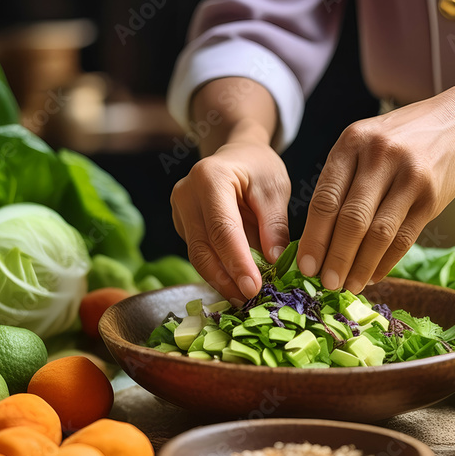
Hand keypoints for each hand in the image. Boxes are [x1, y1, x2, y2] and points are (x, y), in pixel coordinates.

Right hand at [171, 137, 291, 300]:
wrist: (236, 154)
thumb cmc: (258, 168)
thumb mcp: (275, 189)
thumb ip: (274, 225)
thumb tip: (274, 262)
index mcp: (210, 178)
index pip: (222, 229)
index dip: (237, 262)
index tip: (254, 288)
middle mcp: (186, 194)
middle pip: (202, 248)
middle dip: (226, 279)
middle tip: (249, 301)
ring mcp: (179, 210)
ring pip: (197, 255)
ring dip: (221, 280)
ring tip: (244, 299)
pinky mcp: (182, 225)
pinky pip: (199, 253)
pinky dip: (217, 271)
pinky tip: (235, 285)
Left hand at [297, 90, 454, 292]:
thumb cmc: (401, 137)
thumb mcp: (365, 142)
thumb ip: (342, 179)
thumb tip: (317, 236)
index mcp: (352, 142)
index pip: (325, 199)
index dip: (313, 238)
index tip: (305, 265)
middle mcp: (378, 157)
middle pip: (350, 220)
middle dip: (335, 258)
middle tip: (326, 283)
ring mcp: (409, 176)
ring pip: (377, 234)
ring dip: (360, 266)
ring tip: (349, 285)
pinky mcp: (432, 195)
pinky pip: (404, 238)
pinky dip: (386, 262)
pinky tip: (374, 275)